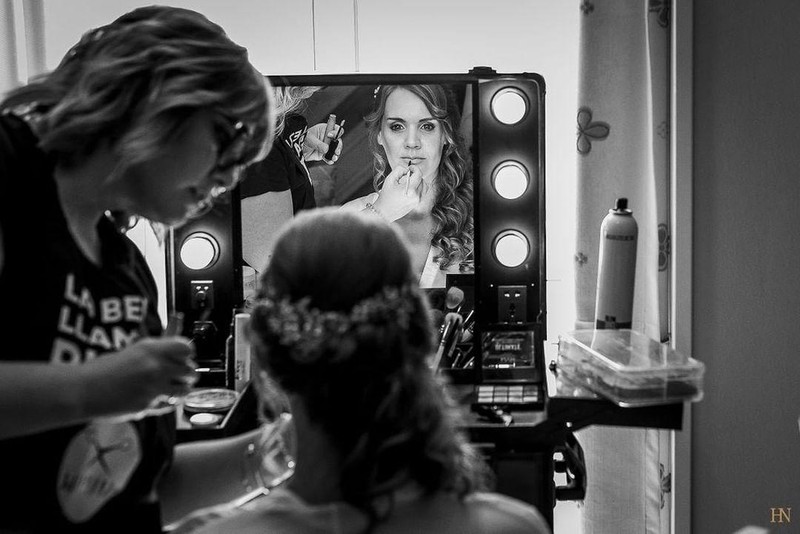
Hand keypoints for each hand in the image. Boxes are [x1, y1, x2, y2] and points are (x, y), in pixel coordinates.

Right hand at [81, 336, 196, 417]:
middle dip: (187, 373)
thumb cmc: (103, 368)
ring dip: (181, 389)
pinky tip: (157, 398)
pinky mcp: (148, 406)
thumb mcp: (132, 351)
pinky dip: (166, 403)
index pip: (186, 348)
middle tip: (180, 374)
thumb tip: (175, 332)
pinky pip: (169, 405)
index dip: (187, 353)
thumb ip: (156, 348)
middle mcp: (155, 368)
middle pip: (190, 370)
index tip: (184, 356)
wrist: (82, 390)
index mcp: (151, 350)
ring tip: (172, 388)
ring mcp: (153, 388)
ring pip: (185, 390)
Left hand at [303, 122, 343, 163]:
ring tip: (334, 157)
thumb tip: (326, 149)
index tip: (330, 136)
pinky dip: (330, 160)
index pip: (335, 129)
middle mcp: (328, 138)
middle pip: (338, 141)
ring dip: (336, 154)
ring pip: (335, 150)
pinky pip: (330, 157)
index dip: (335, 132)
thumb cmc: (303, 139)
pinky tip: (330, 161)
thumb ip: (318, 144)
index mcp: (325, 129)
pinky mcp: (325, 154)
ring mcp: (327, 146)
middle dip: (338, 146)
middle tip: (336, 150)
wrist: (298, 148)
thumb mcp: (310, 139)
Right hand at [371, 164, 426, 221]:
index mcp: (410, 189)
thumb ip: (399, 170)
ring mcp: (417, 201)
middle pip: (422, 180)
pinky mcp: (416, 204)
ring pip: (424, 186)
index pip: (419, 174)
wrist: (384, 212)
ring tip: (409, 181)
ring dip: (418, 181)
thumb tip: (406, 169)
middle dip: (415, 175)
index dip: (415, 168)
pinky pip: (422, 193)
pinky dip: (418, 188)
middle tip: (407, 174)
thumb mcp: (390, 180)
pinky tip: (410, 188)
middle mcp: (416, 196)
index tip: (410, 168)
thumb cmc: (385, 197)